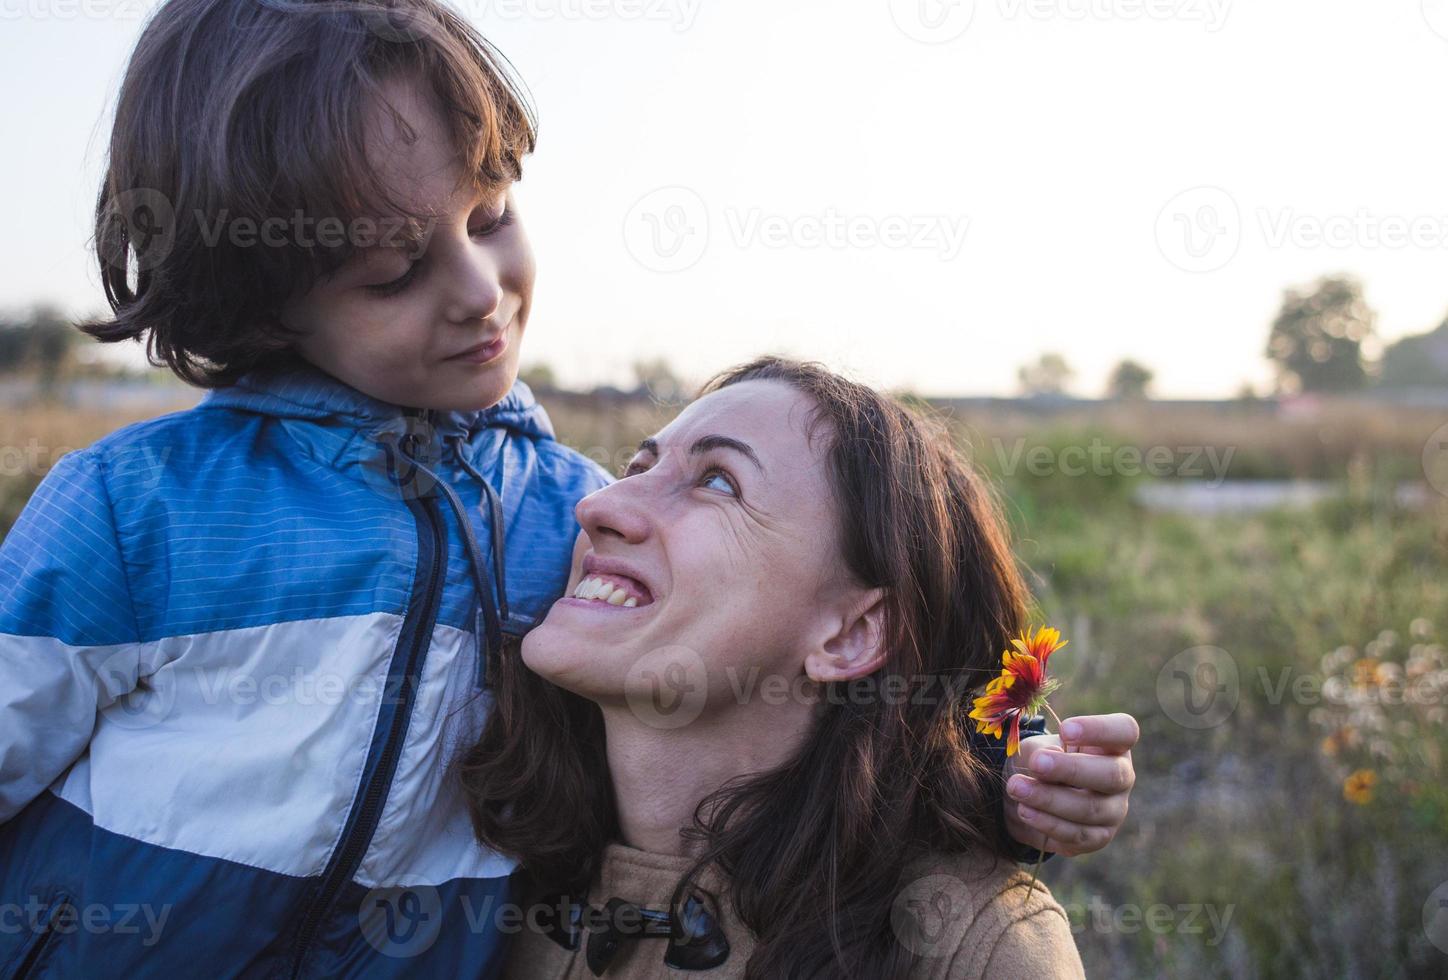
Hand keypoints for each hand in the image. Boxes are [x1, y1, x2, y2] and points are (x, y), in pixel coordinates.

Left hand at [1003, 712, 1138, 856]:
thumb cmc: (1040, 761)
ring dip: (1050, 799)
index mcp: (1113, 745)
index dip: (1100, 730)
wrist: (1029, 797)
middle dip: (1071, 769)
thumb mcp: (1037, 747)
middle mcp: (1122, 777)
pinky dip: (1048, 823)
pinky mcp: (1098, 838)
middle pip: (1112, 774)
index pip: (1124, 731)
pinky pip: (1078, 834)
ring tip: (1017, 788)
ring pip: (1091, 808)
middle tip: (1036, 763)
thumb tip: (1051, 758)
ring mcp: (1114, 810)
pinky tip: (1025, 811)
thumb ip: (1043, 751)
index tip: (1065, 730)